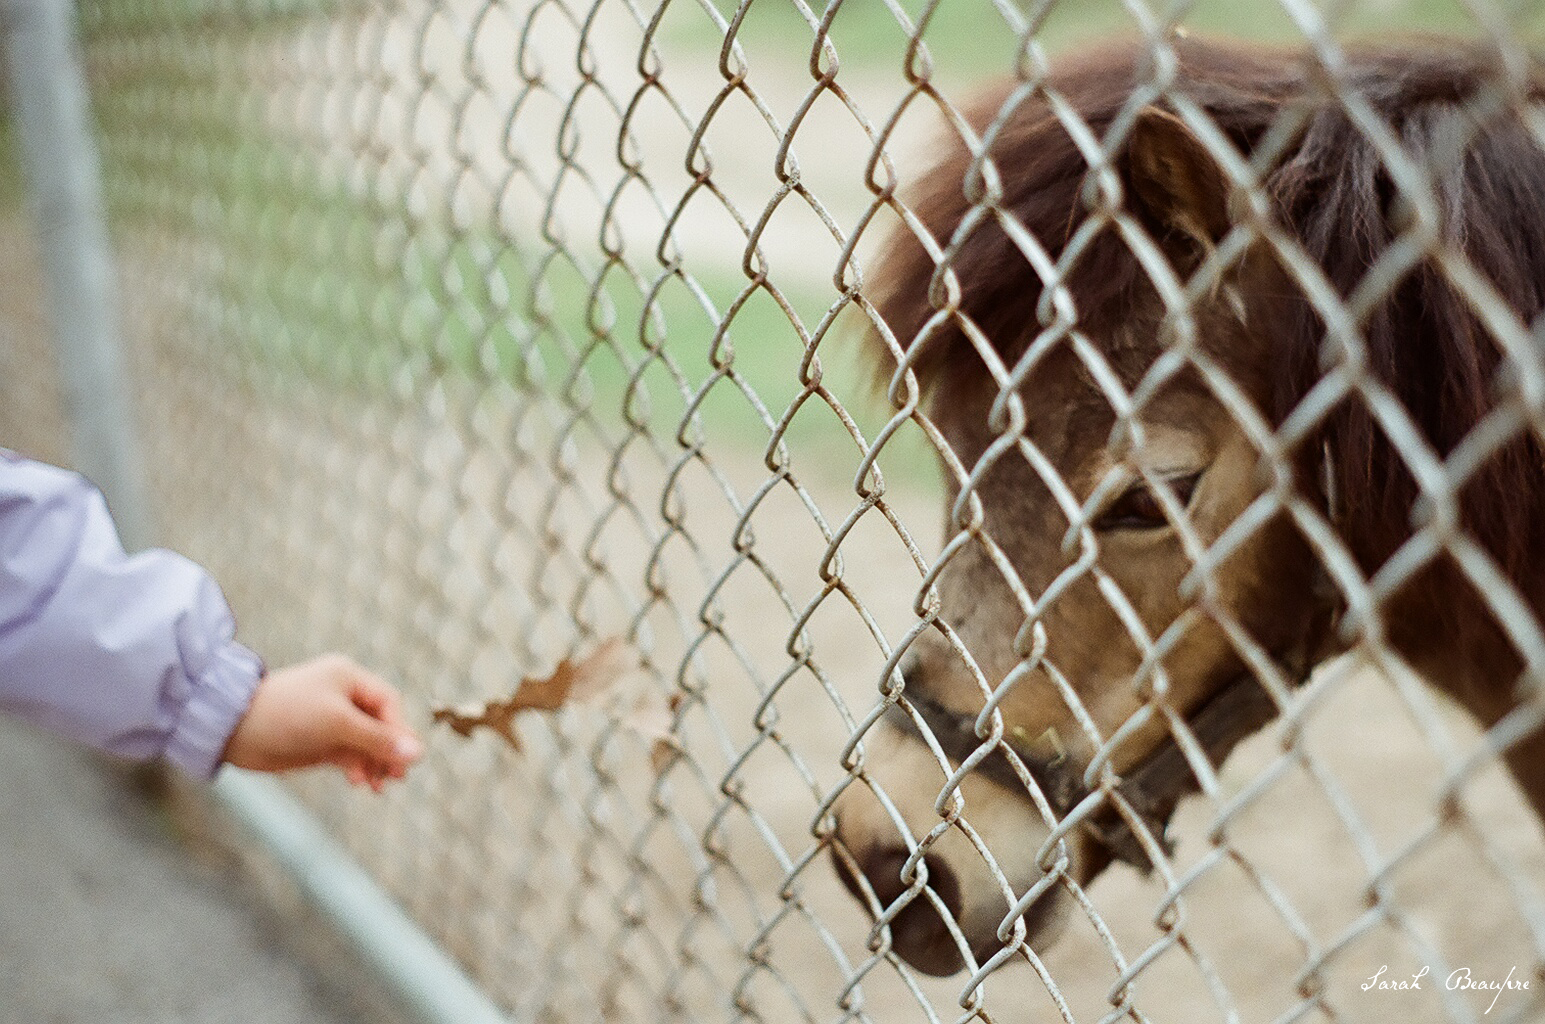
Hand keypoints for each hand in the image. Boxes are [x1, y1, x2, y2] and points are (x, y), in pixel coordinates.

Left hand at [222, 654, 422, 790]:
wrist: (233, 729)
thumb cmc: (287, 714)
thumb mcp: (338, 723)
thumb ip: (378, 739)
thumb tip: (419, 754)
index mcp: (349, 679)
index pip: (388, 704)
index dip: (398, 730)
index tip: (404, 758)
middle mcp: (342, 698)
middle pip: (380, 726)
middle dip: (388, 751)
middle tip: (397, 777)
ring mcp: (330, 722)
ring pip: (365, 744)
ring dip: (374, 764)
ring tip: (378, 786)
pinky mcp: (318, 743)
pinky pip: (349, 756)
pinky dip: (357, 769)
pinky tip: (358, 782)